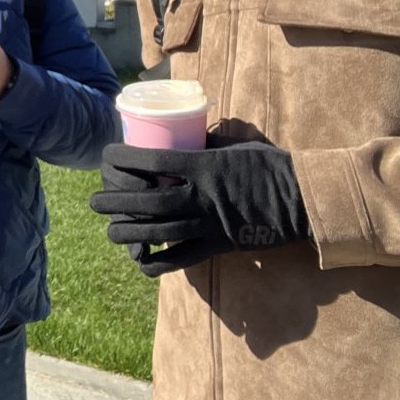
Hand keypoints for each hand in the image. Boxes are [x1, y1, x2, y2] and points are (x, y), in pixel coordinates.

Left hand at [89, 141, 310, 277]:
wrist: (305, 199)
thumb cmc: (271, 166)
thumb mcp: (234, 146)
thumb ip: (205, 145)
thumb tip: (183, 137)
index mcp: (203, 165)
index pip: (152, 160)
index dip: (124, 159)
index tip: (106, 156)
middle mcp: (201, 196)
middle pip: (148, 201)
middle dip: (116, 201)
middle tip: (94, 201)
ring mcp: (210, 224)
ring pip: (160, 232)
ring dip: (129, 232)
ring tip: (109, 230)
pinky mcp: (219, 246)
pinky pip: (184, 259)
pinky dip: (160, 263)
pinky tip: (141, 262)